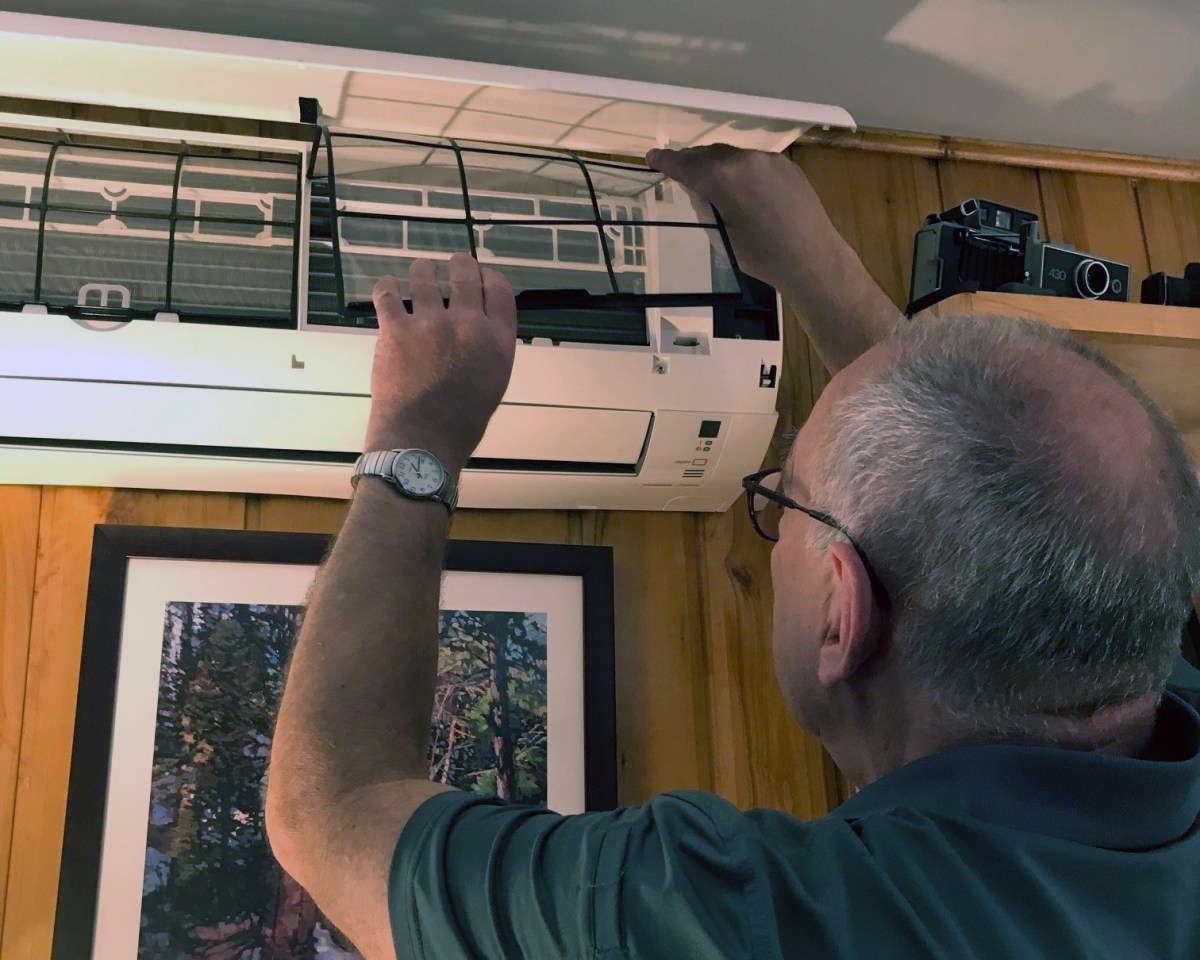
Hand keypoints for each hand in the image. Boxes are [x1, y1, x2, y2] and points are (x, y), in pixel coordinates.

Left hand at [363, 253, 516, 473]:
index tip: (482, 274)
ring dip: (422, 271)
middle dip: (459, 264)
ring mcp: (430, 323)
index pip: (500, 291)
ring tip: (420, 270)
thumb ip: (488, 350)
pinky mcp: (396, 329)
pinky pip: (387, 295)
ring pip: (424, 277)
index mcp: (497, 341)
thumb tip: (477, 331)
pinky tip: (387, 286)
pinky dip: (386, 287)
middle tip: (453, 263)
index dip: (490, 276)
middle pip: (465, 275)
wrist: (422, 439)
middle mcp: (468, 325)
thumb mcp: (493, 383)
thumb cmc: (461, 423)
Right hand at [646, 144, 834, 289]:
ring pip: (733, 156)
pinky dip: (742, 171)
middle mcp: (744, 159)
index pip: (686, 164)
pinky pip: (755, 163)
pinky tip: (745, 190)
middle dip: (693, 162)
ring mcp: (768, 160)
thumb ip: (704, 206)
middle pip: (709, 154)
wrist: (811, 256)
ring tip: (713, 183)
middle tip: (681, 173)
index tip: (652, 159)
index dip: (666, 161)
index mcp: (723, 177)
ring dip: (719, 166)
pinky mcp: (786, 165)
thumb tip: (696, 188)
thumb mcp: (721, 236)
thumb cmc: (761, 255)